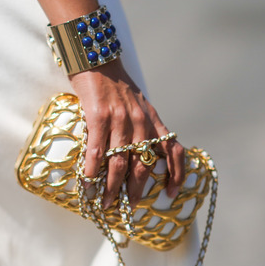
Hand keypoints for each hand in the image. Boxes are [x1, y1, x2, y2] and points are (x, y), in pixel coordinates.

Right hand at [69, 59, 184, 207]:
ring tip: (106, 203)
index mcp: (152, 119)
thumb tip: (141, 151)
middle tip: (127, 207)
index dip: (176, 174)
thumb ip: (143, 125)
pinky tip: (88, 184)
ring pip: (119, 163)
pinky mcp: (98, 117)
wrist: (96, 58)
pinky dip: (92, 171)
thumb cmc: (115, 83)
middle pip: (143, 165)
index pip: (173, 149)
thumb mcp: (138, 103)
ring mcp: (119, 120)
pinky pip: (96, 151)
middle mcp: (140, 122)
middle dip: (135, 190)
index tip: (171, 193)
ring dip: (111, 187)